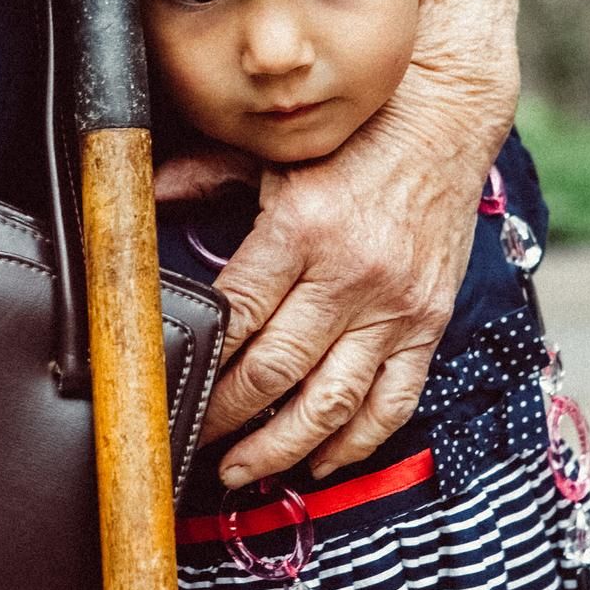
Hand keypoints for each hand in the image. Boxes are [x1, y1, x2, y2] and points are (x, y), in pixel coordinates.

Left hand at [200, 73, 501, 484]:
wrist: (446, 118)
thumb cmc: (358, 133)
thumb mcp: (274, 149)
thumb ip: (204, 175)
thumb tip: (143, 194)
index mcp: (302, 228)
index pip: (236, 316)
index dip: (198, 365)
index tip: (168, 391)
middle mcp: (350, 274)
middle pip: (274, 370)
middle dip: (225, 417)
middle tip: (192, 443)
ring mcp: (394, 305)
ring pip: (332, 402)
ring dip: (282, 448)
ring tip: (243, 471)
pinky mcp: (428, 322)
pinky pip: (394, 401)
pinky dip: (358, 442)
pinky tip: (323, 460)